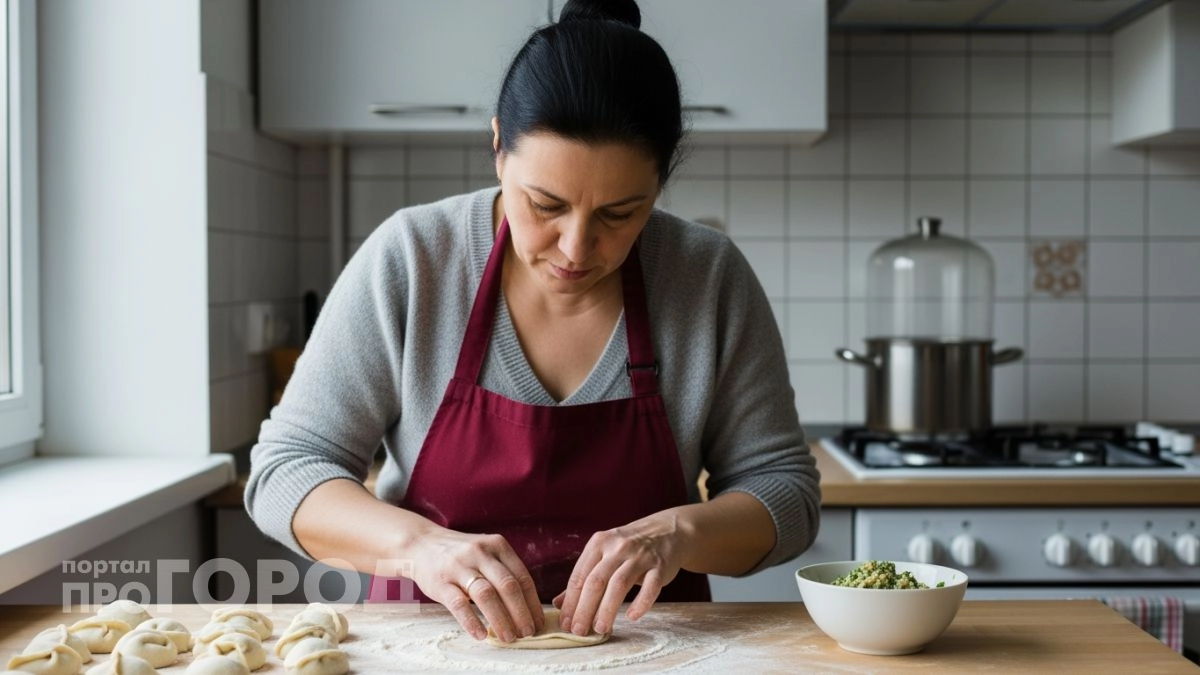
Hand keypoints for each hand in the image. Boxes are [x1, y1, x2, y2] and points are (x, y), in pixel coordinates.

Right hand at [410, 529, 543, 641]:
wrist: (421, 544)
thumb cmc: (461, 554)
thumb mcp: (486, 552)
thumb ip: (504, 572)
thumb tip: (527, 608)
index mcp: (497, 545)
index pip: (522, 576)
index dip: (532, 602)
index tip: (538, 622)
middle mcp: (480, 552)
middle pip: (507, 586)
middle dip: (521, 613)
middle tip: (528, 633)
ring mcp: (459, 566)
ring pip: (486, 595)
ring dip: (500, 619)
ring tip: (509, 637)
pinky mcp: (440, 581)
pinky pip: (458, 604)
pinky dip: (471, 621)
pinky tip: (481, 634)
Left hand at [553, 510, 689, 636]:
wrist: (667, 531)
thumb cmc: (629, 548)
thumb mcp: (604, 555)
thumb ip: (583, 577)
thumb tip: (559, 604)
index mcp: (599, 543)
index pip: (579, 576)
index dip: (571, 602)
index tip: (565, 623)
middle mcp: (618, 547)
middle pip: (596, 581)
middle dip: (584, 609)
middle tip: (578, 631)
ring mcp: (640, 556)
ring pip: (619, 584)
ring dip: (607, 609)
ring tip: (600, 629)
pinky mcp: (660, 566)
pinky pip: (650, 586)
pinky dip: (641, 603)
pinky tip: (632, 617)